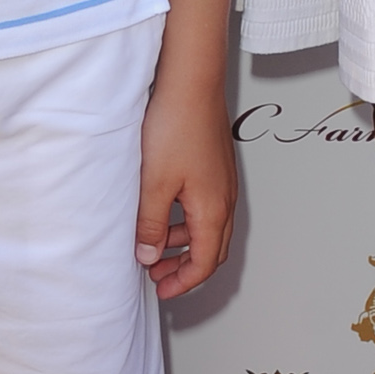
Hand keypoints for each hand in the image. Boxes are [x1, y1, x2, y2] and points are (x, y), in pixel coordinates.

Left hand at [135, 70, 237, 301]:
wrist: (191, 83)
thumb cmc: (177, 126)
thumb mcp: (154, 184)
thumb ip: (152, 225)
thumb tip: (150, 255)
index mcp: (213, 210)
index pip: (204, 262)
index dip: (183, 282)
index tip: (162, 290)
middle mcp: (224, 199)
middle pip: (211, 249)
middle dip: (185, 267)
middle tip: (158, 276)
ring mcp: (222, 182)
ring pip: (208, 227)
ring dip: (183, 243)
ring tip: (154, 246)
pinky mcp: (214, 167)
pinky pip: (205, 206)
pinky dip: (186, 221)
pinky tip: (163, 212)